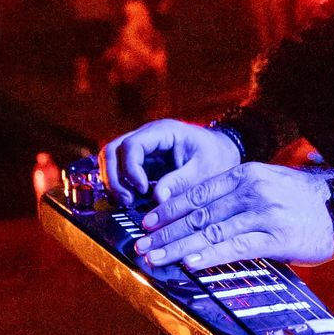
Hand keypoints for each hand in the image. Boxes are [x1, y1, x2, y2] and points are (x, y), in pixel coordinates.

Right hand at [99, 119, 239, 202]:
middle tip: (127, 200)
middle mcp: (147, 137)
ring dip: (113, 181)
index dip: (130, 170)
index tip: (142, 190)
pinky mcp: (141, 162)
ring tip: (127, 201)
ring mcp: (142, 148)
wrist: (223, 153)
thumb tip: (157, 198)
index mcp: (163, 132)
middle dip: (114, 177)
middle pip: (112, 150)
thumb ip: (181, 182)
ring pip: (110, 159)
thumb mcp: (204, 170)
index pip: (131, 145)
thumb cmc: (217, 157)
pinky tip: (130, 200)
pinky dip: (119, 184)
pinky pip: (119, 169)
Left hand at [133, 160, 333, 268]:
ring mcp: (263, 212)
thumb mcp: (269, 184)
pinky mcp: (276, 237)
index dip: (169, 208)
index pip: (198, 191)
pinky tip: (190, 263)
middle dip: (165, 231)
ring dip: (178, 247)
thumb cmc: (306, 201)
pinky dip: (209, 255)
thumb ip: (239, 196)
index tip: (147, 222)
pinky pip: (235, 247)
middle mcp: (251, 189)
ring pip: (210, 230)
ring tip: (155, 258)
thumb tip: (205, 216)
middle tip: (140, 245)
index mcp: (246, 174)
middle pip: (198, 212)